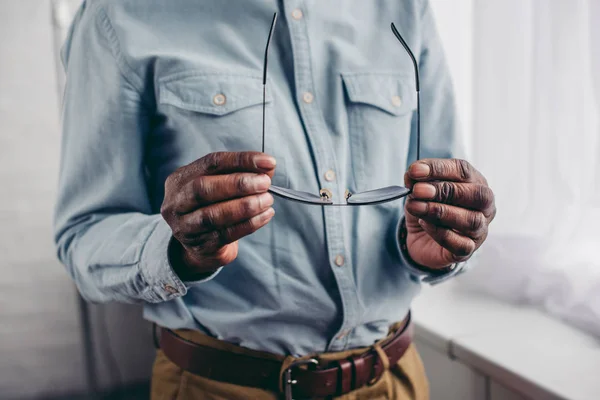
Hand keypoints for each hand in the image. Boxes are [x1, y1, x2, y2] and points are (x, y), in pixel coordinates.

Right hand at [160, 151, 275, 279]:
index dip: (241, 160)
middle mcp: (177, 202)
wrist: (200, 245)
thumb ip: (241, 173)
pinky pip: (225, 234)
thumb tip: (267, 167)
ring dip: (245, 206)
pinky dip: (249, 224)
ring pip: (213, 215)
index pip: (211, 163)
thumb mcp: (220, 186)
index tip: (267, 162)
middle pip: (203, 188)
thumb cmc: (213, 207)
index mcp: (180, 179)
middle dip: (238, 184)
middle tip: (265, 183)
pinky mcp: (199, 246)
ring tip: (267, 200)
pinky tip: (264, 216)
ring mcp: (185, 226)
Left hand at [404, 159, 495, 269]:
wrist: (421, 238)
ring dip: (440, 211)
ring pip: (471, 220)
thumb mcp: (419, 190)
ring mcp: (479, 230)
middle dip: (445, 190)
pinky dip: (440, 233)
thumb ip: (417, 181)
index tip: (415, 170)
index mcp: (475, 183)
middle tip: (418, 190)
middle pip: (478, 194)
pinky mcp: (468, 250)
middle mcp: (484, 206)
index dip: (439, 169)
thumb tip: (412, 176)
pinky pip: (460, 243)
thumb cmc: (427, 208)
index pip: (463, 171)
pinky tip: (424, 224)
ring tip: (416, 207)